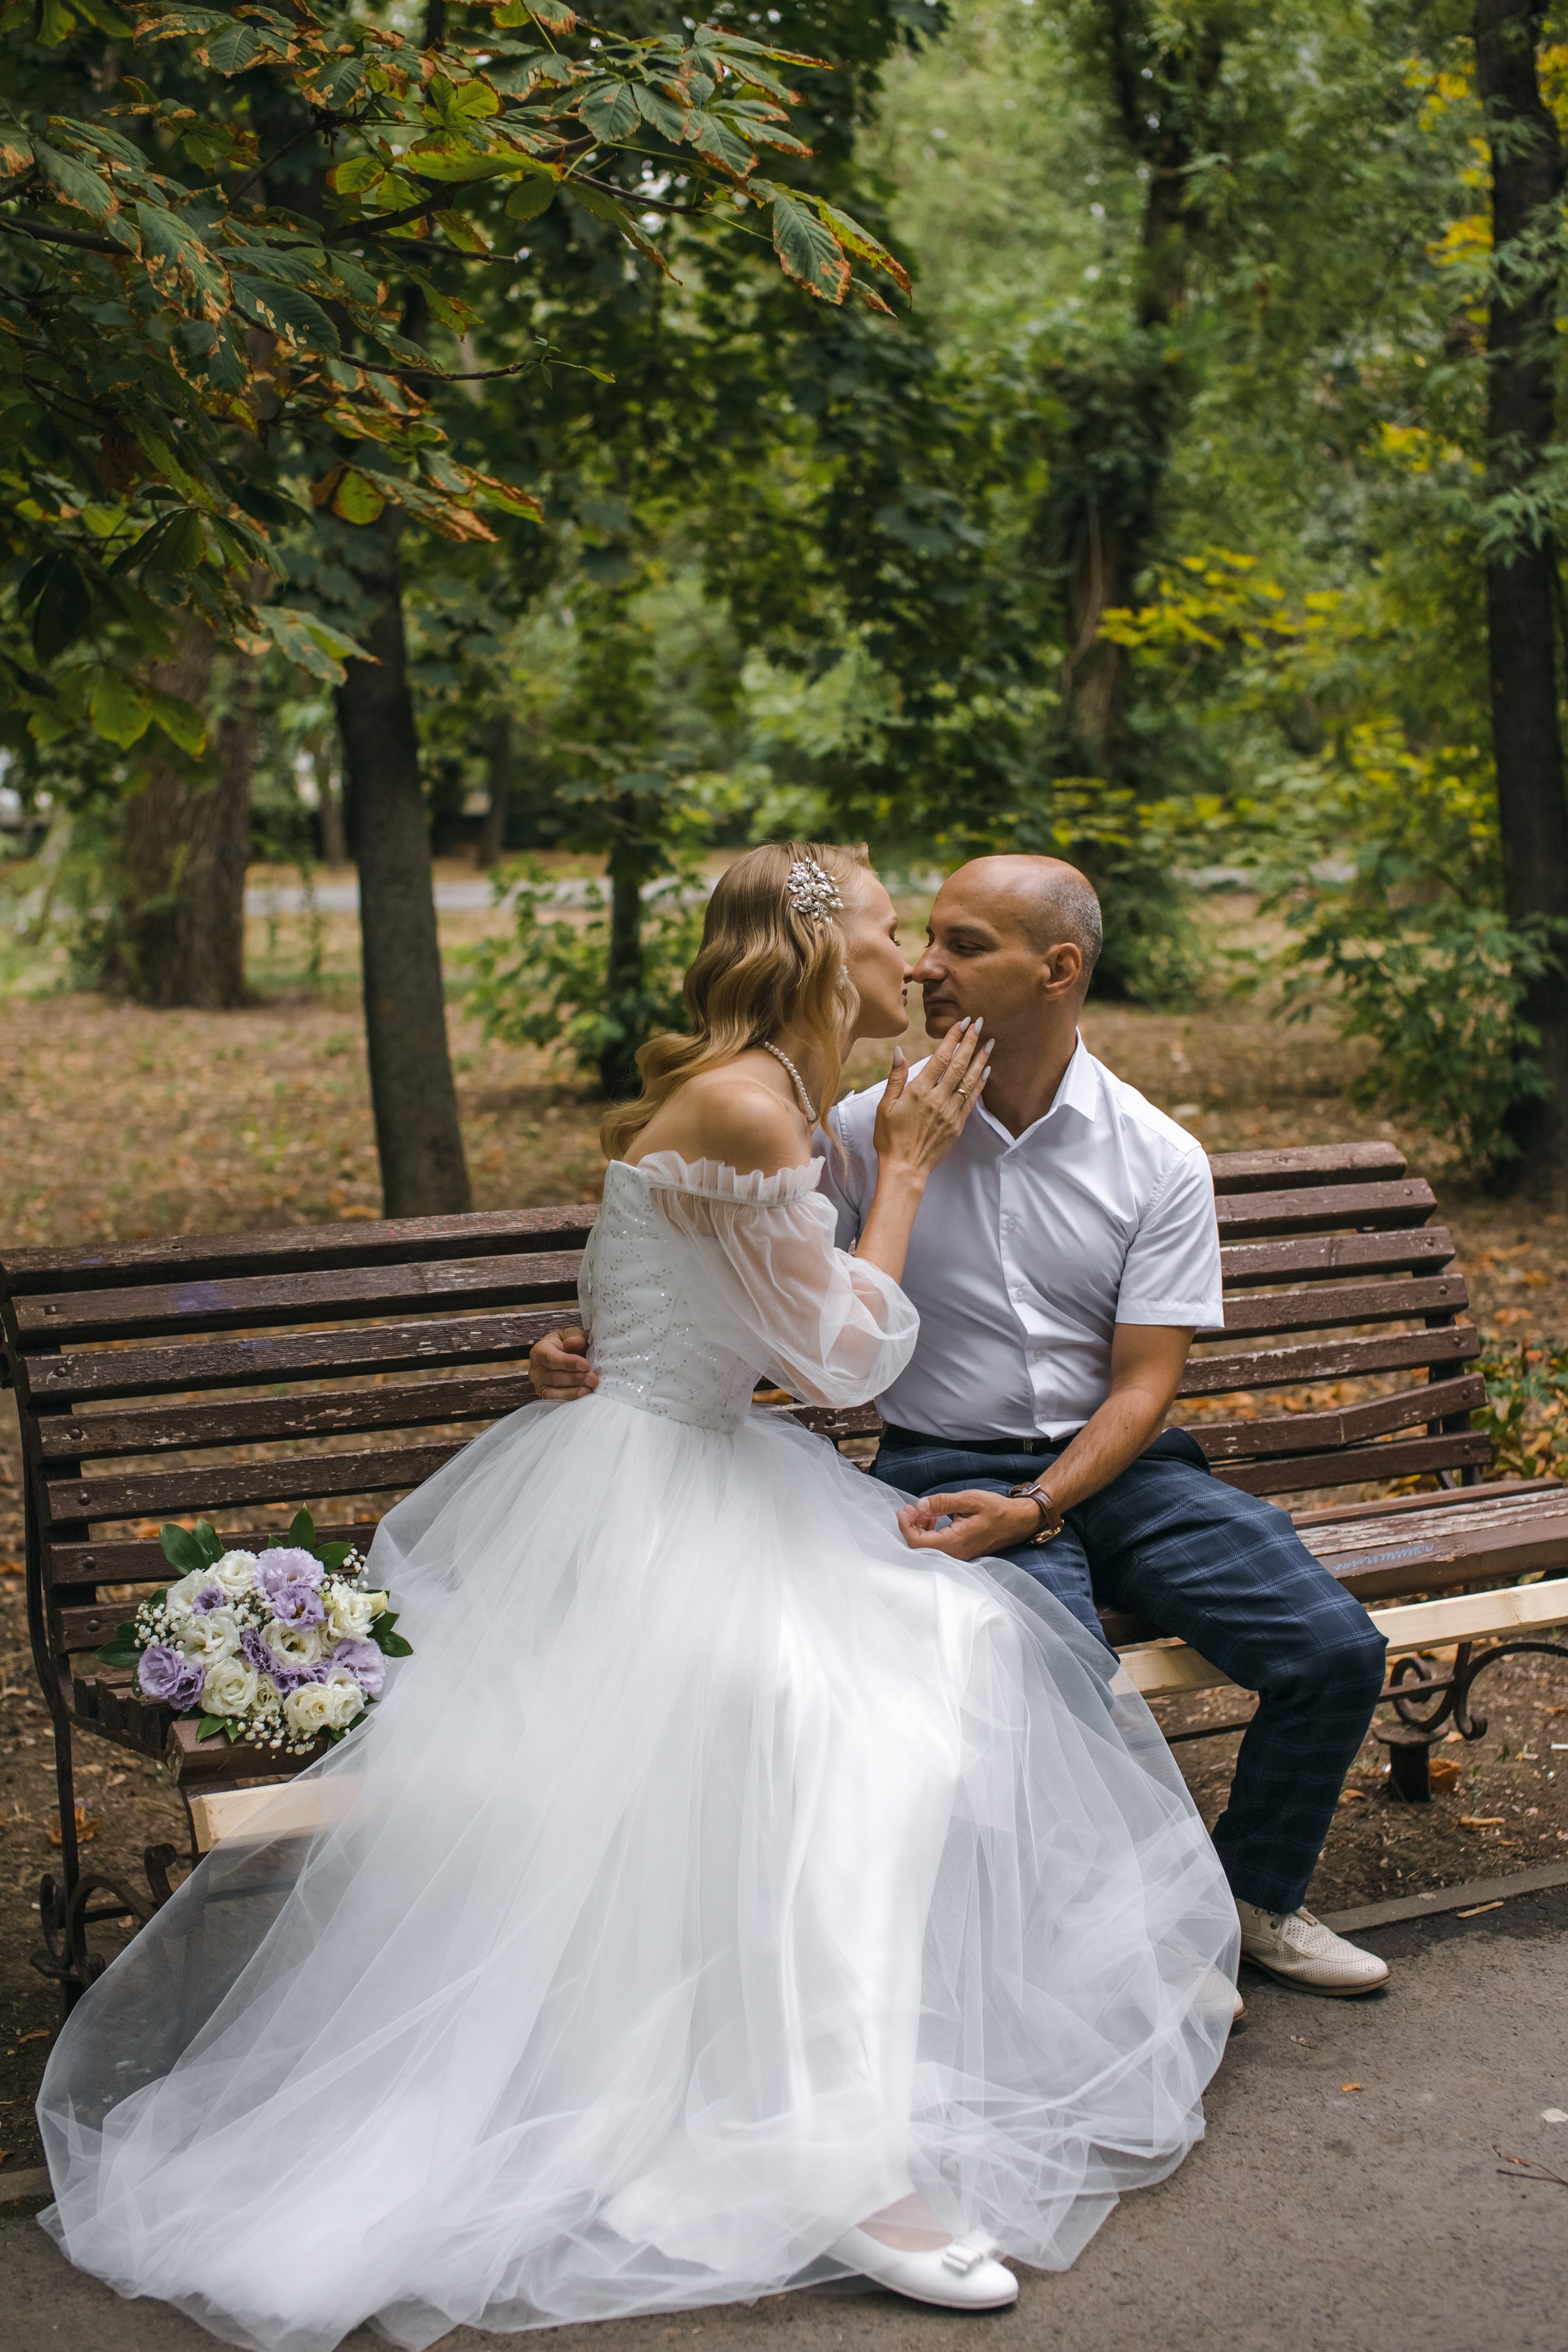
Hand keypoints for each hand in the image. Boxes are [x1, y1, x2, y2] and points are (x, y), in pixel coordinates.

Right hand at [529, 1326, 596, 1399]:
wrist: (566, 1356)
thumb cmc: (569, 1344)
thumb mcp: (572, 1335)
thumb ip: (574, 1336)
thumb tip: (575, 1342)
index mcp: (539, 1351)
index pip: (551, 1358)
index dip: (568, 1362)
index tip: (585, 1365)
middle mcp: (535, 1370)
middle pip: (554, 1377)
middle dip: (575, 1379)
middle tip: (593, 1379)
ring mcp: (539, 1385)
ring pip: (555, 1391)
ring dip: (574, 1391)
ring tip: (589, 1389)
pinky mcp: (545, 1396)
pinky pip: (556, 1401)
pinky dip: (570, 1399)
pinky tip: (583, 1396)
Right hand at [872, 1017, 991, 1183]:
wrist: (905, 1168)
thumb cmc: (890, 1137)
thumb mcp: (884, 1106)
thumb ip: (895, 1077)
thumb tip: (900, 1051)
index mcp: (919, 1092)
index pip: (941, 1058)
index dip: (953, 1038)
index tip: (962, 1023)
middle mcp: (938, 1100)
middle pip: (959, 1065)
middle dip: (971, 1042)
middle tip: (980, 1024)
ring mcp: (951, 1112)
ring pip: (970, 1080)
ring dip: (981, 1059)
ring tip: (989, 1042)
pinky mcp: (958, 1124)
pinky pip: (972, 1099)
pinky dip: (981, 1083)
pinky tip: (987, 1071)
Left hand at [897, 1488, 1043, 1560]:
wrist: (1019, 1521)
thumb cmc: (997, 1510)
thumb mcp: (969, 1500)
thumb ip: (942, 1502)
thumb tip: (919, 1506)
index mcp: (955, 1542)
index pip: (919, 1543)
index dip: (906, 1527)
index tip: (903, 1511)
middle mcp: (955, 1553)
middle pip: (920, 1546)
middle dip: (911, 1526)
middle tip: (908, 1508)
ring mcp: (958, 1554)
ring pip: (929, 1546)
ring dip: (920, 1528)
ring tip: (920, 1510)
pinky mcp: (961, 1551)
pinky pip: (938, 1545)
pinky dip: (930, 1531)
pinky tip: (933, 1517)